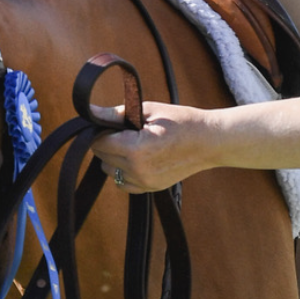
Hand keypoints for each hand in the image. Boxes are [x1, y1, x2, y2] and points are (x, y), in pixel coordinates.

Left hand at [90, 101, 217, 192]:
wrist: (209, 141)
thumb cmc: (181, 121)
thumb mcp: (148, 110)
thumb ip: (116, 114)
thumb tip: (90, 112)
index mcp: (136, 148)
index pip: (99, 142)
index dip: (102, 130)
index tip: (114, 122)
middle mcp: (137, 169)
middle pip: (102, 156)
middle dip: (107, 142)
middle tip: (125, 130)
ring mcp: (144, 182)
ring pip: (110, 170)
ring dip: (113, 157)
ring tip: (133, 143)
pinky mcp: (150, 188)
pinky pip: (123, 183)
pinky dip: (123, 171)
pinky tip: (137, 158)